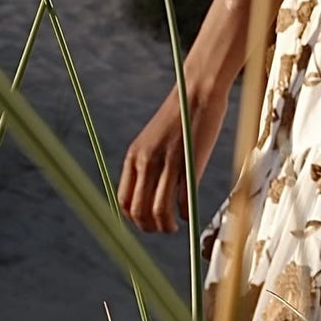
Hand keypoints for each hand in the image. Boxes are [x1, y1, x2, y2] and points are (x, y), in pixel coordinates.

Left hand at [118, 82, 229, 233]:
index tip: (146, 221)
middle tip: (162, 229)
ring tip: (174, 228)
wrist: (196, 91)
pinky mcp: (188, 165)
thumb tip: (153, 190)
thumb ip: (151, 162)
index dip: (133, 217)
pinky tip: (188, 215)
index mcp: (134, 156)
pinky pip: (182, 202)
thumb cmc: (181, 115)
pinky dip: (184, 214)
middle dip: (149, 227)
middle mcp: (145, 162)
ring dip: (165, 226)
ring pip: (158, 211)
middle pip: (138, 210)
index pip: (124, 200)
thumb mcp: (155, 139)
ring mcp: (166, 164)